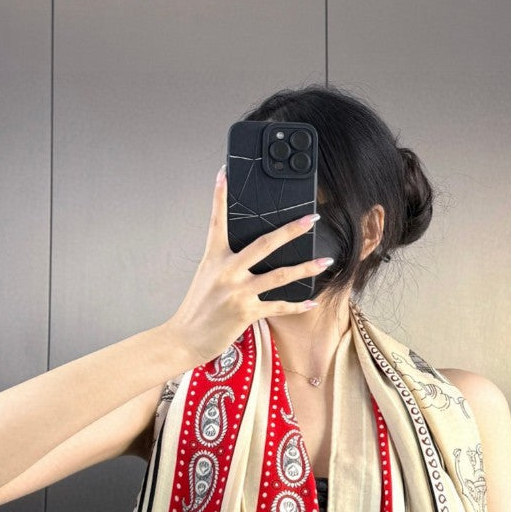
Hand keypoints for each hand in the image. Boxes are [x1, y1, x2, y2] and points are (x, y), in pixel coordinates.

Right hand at [164, 166, 333, 367]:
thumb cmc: (197, 310)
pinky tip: (311, 301)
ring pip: (280, 275)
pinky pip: (278, 306)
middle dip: (291, 229)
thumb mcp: (206, 278)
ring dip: (306, 268)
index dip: (219, 196)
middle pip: (264, 244)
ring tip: (326, 261)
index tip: (224, 173)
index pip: (217, 221)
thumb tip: (247, 255)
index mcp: (213, 258)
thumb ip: (224, 264)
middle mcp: (226, 271)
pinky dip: (296, 305)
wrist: (184, 338)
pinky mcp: (246, 312)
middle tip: (310, 218)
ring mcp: (237, 291)